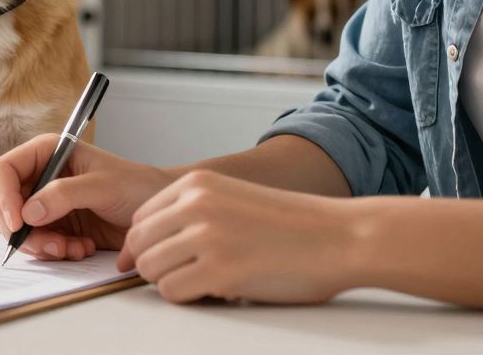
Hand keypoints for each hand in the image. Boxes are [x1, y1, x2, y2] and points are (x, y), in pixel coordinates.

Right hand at [0, 134, 174, 260]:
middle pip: (6, 205)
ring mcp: (47, 204)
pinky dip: (56, 252)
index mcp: (47, 153)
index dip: (5, 196)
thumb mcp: (103, 186)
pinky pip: (40, 244)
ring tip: (73, 249)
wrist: (159, 214)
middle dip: (24, 230)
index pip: (5, 170)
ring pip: (21, 230)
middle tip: (51, 247)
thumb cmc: (137, 186)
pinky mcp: (57, 227)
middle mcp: (41, 177)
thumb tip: (29, 212)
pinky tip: (81, 248)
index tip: (19, 223)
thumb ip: (64, 194)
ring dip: (43, 245)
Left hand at [119, 170, 357, 303]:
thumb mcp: (233, 199)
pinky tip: (213, 293)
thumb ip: (193, 214)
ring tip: (202, 284)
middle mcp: (196, 203)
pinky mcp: (219, 269)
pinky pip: (172, 291)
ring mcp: (206, 235)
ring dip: (170, 283)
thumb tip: (152, 246)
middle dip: (154, 266)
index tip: (161, 261)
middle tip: (183, 277)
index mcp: (197, 184)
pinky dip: (186, 298)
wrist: (343, 237)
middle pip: (139, 244)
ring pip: (150, 269)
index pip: (141, 218)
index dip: (146, 245)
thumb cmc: (294, 226)